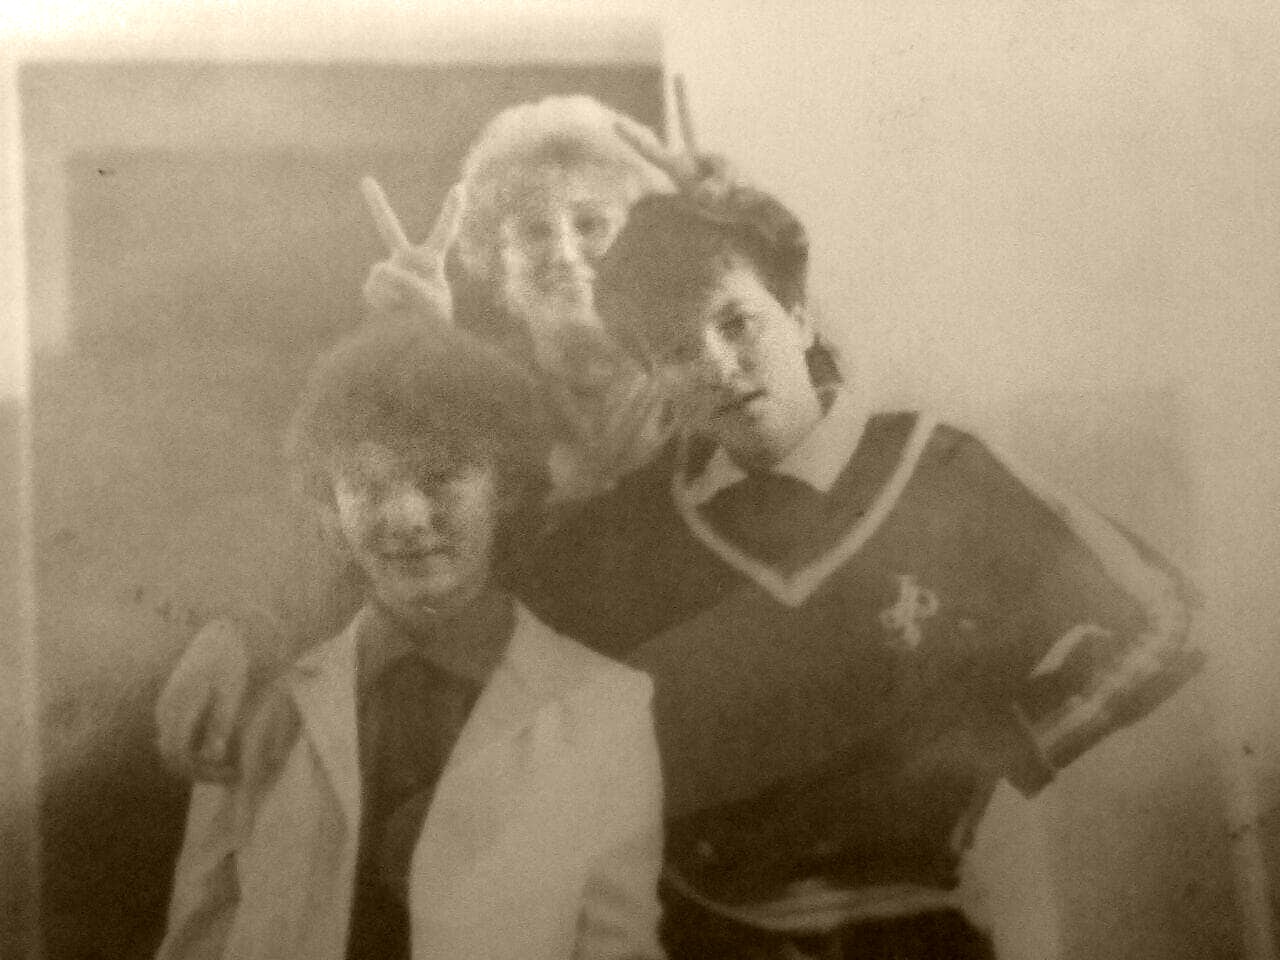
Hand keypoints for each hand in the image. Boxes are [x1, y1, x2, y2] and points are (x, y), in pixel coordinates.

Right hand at [155, 617, 251, 782]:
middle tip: (231, 774)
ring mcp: (165, 709)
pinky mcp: (171, 706)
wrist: (221, 634)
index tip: (230, 774)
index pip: (178, 755)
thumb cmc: (229, 661)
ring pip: (172, 748)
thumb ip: (219, 723)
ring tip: (228, 765)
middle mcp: (165, 712)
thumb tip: (212, 756)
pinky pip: (175, 737)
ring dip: (195, 762)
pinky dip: (193, 749)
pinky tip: (219, 748)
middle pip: (172, 756)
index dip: (202, 772)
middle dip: (199, 771)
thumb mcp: (230, 692)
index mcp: (177, 708)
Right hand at [360, 178, 463, 322]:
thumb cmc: (431, 321)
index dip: (451, 211)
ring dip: (395, 293)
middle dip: (377, 204)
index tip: (460, 187)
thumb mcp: (427, 301)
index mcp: (431, 260)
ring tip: (406, 309)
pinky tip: (392, 312)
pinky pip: (375, 290)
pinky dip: (384, 303)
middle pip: (390, 229)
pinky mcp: (373, 287)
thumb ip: (405, 281)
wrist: (415, 342)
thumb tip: (378, 269)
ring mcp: (388, 273)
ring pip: (384, 275)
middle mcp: (407, 261)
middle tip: (366, 180)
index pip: (444, 232)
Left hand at [613, 74, 737, 200]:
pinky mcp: (722, 161)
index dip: (634, 138)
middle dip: (683, 101)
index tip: (615, 123)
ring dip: (725, 181)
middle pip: (687, 124)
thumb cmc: (721, 205)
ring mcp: (708, 158)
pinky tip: (735, 192)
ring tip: (726, 197)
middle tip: (678, 77)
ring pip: (721, 161)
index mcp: (677, 169)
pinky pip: (729, 166)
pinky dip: (735, 182)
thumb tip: (712, 185)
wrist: (737, 210)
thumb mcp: (715, 198)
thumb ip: (714, 187)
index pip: (651, 151)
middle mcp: (690, 158)